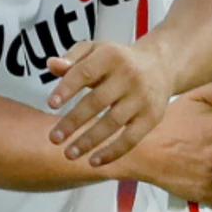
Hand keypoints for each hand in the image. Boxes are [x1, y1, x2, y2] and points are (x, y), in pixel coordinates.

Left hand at [45, 41, 171, 165]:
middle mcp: (128, 76)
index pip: (85, 72)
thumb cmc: (118, 60)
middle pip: (97, 101)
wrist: (160, 65)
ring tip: (69, 154)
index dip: (67, 88)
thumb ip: (72, 59)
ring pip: (112, 123)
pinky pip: (131, 138)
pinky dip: (112, 152)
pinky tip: (93, 161)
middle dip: (73, 121)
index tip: (51, 104)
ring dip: (89, 141)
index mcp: (110, 56)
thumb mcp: (95, 51)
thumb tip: (51, 65)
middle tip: (54, 138)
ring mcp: (142, 98)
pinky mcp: (152, 117)